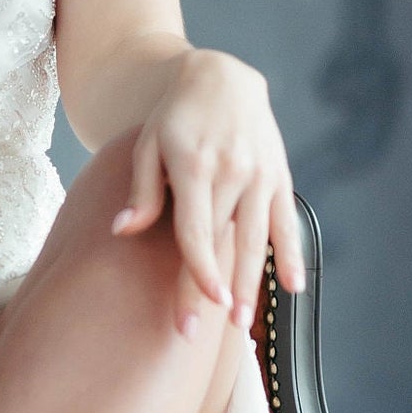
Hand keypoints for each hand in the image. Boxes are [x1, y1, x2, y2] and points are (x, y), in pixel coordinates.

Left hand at [109, 49, 304, 336]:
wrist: (220, 77)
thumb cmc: (173, 118)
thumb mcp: (147, 145)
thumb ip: (141, 191)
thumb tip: (121, 231)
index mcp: (194, 165)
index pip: (196, 229)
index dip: (198, 271)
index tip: (201, 306)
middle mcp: (231, 171)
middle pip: (222, 243)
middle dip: (215, 292)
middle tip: (200, 335)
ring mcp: (260, 174)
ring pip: (257, 239)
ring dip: (251, 284)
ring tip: (243, 326)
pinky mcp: (279, 176)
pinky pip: (286, 221)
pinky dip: (289, 255)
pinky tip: (290, 288)